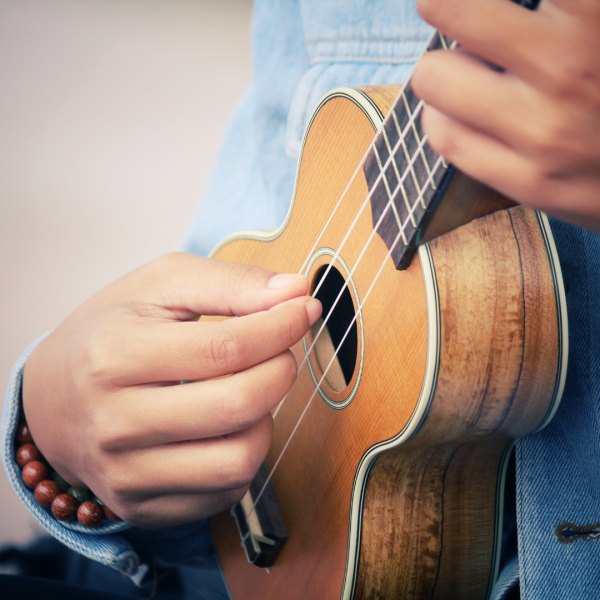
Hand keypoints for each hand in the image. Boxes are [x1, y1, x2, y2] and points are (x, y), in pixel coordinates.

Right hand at [22, 253, 320, 527]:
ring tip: (250, 390)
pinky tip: (228, 426)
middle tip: (280, 351)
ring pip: (239, 460)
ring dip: (266, 419)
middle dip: (281, 371)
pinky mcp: (141, 507)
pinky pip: (224, 491)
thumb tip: (297, 292)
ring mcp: (126, 474)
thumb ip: (230, 283)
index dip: (281, 327)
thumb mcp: (160, 285)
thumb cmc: (113, 330)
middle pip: (238, 405)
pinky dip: (244, 454)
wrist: (52, 398)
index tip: (303, 311)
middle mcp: (114, 423)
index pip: (227, 347)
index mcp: (114, 355)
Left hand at [412, 0, 599, 230]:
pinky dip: (444, 115)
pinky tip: (468, 109)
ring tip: (474, 66)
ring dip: (446, 64)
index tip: (504, 3)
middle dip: (450, 0)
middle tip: (460, 8)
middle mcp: (568, 68)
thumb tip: (531, 5)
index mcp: (596, 13)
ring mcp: (544, 133)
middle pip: (443, 3)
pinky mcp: (529, 182)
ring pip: (431, 76)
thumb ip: (573, 6)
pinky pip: (443, 135)